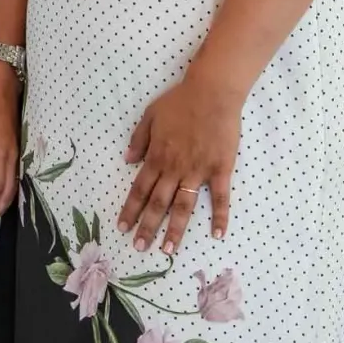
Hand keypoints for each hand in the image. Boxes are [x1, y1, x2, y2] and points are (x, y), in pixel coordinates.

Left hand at [119, 72, 242, 253]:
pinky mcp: (220, 170)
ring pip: (184, 206)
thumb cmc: (180, 102)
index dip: (130, 210)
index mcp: (157, 156)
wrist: (212, 93)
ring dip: (175, 229)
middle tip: (139, 248)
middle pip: (158, 203)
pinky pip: (220, 198)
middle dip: (147, 227)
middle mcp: (175, 169)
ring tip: (168, 249)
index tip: (123, 227)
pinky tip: (217, 234)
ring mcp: (198, 171)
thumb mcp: (150, 115)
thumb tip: (127, 160)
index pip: (139, 189)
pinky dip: (219, 217)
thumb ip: (139, 139)